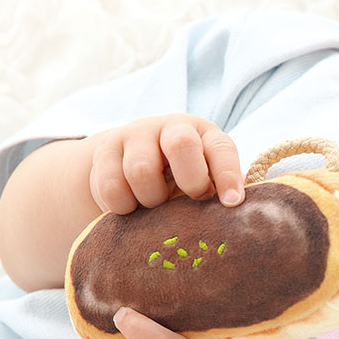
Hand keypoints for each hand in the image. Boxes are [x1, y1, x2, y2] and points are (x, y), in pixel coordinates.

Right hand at [87, 114, 243, 214]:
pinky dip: (121, 206)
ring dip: (150, 199)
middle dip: (189, 180)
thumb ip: (215, 193)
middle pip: (181, 144)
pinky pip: (111, 185)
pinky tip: (129, 206)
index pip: (222, 148)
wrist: (125, 169)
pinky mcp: (106, 148)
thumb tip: (232, 211)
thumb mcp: (200, 183)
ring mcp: (136, 134)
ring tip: (153, 206)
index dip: (228, 176)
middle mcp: (172, 127)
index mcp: (204, 135)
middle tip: (188, 202)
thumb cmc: (177, 182)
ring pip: (141, 170)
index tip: (231, 204)